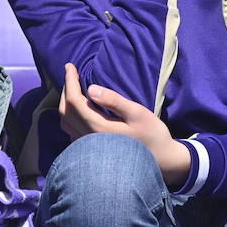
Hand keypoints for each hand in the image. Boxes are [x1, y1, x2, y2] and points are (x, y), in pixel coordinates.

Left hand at [59, 63, 189, 186]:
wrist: (160, 161)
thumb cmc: (152, 134)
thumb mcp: (137, 113)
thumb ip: (114, 101)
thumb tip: (90, 89)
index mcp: (98, 127)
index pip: (75, 101)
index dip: (70, 81)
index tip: (69, 66)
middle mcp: (88, 138)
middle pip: (66, 111)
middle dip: (66, 90)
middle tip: (70, 73)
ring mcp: (88, 147)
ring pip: (66, 122)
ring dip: (65, 103)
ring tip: (72, 88)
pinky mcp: (91, 152)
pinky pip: (71, 131)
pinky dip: (69, 116)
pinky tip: (78, 108)